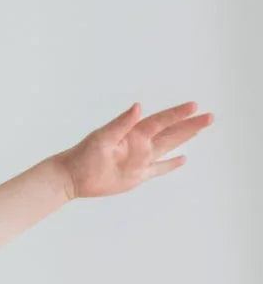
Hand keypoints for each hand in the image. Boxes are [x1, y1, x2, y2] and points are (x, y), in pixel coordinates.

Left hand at [54, 101, 214, 200]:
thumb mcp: (102, 137)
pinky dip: (171, 164)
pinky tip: (183, 158)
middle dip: (190, 125)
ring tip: (201, 128)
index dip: (177, 114)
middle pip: (171, 133)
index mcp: (133, 133)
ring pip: (169, 147)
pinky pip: (158, 169)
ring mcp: (140, 160)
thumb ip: (121, 123)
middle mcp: (140, 145)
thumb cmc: (84, 154)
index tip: (194, 106)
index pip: (161, 121)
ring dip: (185, 138)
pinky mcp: (137, 176)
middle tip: (209, 116)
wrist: (73, 176)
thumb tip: (138, 107)